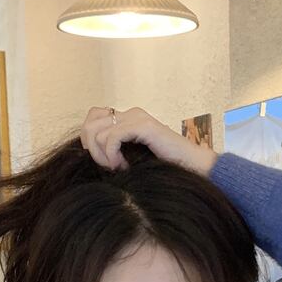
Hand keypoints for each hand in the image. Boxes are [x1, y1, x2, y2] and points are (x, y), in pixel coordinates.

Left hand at [80, 106, 216, 177]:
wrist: (193, 167)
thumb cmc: (165, 167)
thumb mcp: (133, 158)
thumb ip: (114, 151)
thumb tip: (89, 155)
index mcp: (128, 118)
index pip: (92, 118)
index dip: (90, 142)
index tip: (104, 161)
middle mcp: (130, 113)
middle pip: (89, 125)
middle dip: (93, 151)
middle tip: (109, 167)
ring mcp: (137, 117)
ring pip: (96, 133)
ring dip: (103, 157)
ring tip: (119, 168)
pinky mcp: (142, 125)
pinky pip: (111, 138)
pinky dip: (113, 157)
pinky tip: (125, 167)